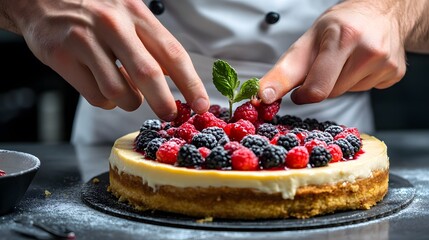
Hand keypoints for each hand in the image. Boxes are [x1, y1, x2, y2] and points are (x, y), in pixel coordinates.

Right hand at [1, 0, 208, 119]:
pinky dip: (106, 101)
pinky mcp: (62, 57)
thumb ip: (151, 43)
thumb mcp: (127, 14)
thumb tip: (173, 76)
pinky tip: (103, 88)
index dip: (191, 84)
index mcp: (136, 14)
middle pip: (148, 74)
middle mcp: (112, 25)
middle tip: (169, 115)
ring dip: (128, 101)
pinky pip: (95, 96)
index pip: (172, 53)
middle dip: (164, 102)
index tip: (202, 105)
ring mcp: (85, 40)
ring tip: (126, 92)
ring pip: (119, 91)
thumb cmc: (93, 10)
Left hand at [259, 0, 408, 104]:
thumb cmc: (340, 25)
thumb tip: (263, 97)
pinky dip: (356, 83)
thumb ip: (285, 70)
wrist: (381, 13)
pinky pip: (364, 91)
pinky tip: (360, 64)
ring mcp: (386, 64)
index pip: (317, 87)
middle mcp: (369, 51)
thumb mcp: (308, 40)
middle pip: (328, 93)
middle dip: (319, 84)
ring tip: (344, 60)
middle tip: (324, 63)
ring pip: (345, 94)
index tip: (295, 94)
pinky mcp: (395, 74)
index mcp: (343, 38)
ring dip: (337, 83)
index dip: (301, 95)